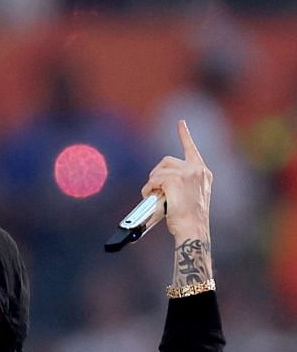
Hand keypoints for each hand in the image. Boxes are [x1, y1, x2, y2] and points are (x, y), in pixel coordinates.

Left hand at [144, 120, 212, 239]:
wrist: (193, 228)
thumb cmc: (189, 219)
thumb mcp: (188, 197)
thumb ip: (179, 185)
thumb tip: (156, 186)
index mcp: (203, 173)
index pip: (192, 149)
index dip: (184, 135)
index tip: (180, 123)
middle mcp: (198, 170)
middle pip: (167, 161)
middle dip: (157, 173)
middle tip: (155, 189)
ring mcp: (188, 173)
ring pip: (159, 171)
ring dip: (152, 183)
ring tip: (155, 196)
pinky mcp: (176, 179)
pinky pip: (154, 180)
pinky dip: (148, 188)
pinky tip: (152, 197)